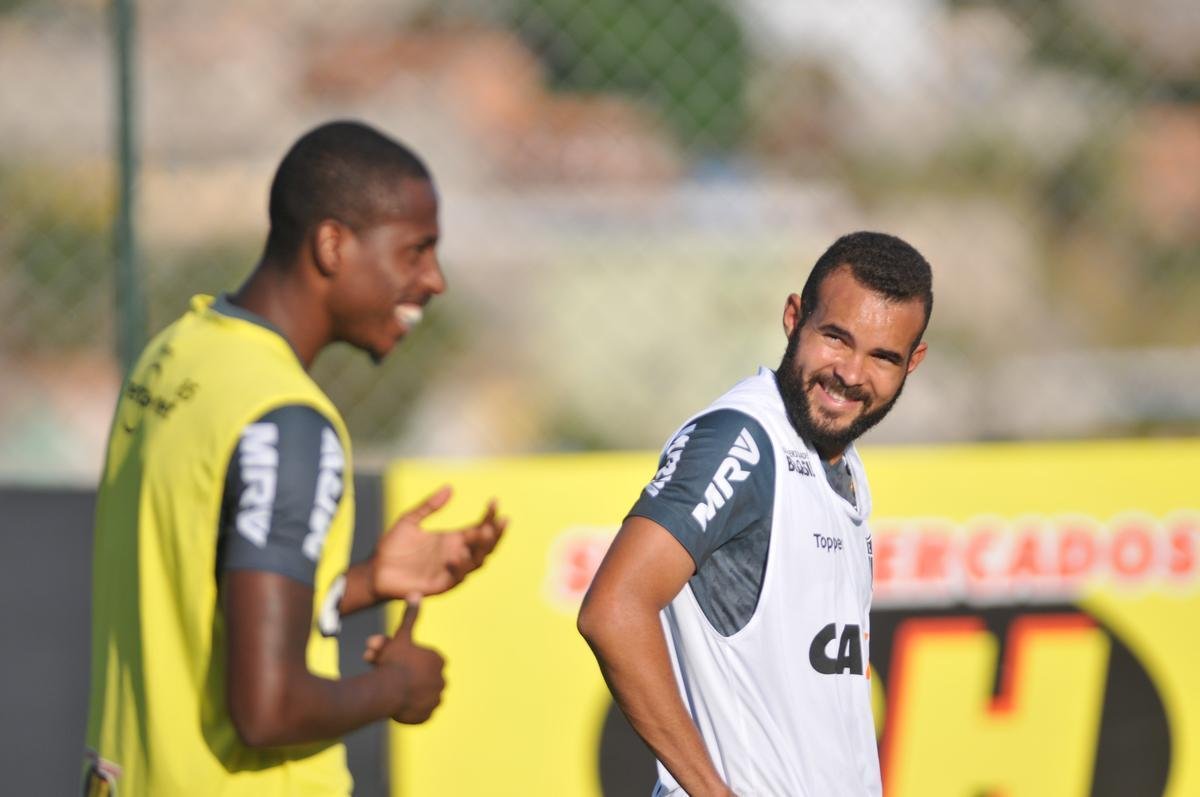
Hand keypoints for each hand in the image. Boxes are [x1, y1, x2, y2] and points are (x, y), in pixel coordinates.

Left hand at [368, 486, 507, 601]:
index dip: (489, 516)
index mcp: (452, 539)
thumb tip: (450, 487)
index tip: (494, 501)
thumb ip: (429, 506)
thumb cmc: (392, 547)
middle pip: (486, 546)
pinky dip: (460, 567)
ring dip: (483, 549)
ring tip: (484, 533)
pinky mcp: (440, 584)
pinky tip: (458, 554)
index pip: (478, 527)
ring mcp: (450, 570)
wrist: (375, 571)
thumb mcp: (410, 520)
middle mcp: (456, 554)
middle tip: (501, 520)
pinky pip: (456, 578)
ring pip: (477, 562)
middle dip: (496, 533)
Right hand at [369, 595, 445, 723]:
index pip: (423, 659)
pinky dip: (409, 707)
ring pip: (418, 693)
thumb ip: (410, 617)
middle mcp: (442, 680)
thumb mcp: (402, 636)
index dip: (407, 658)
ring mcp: (435, 699)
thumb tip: (416, 594)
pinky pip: (417, 710)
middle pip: (418, 676)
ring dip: (407, 690)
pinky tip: (397, 702)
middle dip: (404, 674)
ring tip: (392, 688)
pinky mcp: (427, 715)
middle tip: (389, 674)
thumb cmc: (395, 660)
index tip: (396, 660)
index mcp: (439, 661)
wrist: (387, 690)